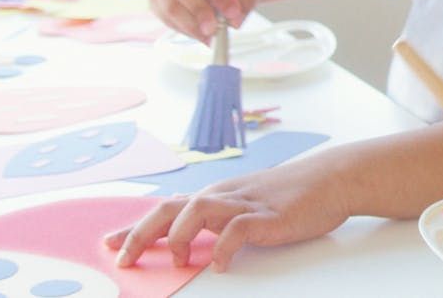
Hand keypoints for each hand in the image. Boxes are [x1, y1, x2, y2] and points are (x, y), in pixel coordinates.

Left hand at [104, 155, 351, 271]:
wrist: (332, 178)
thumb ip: (224, 220)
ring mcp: (244, 204)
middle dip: (140, 234)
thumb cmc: (294, 194)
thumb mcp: (250, 204)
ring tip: (175, 261)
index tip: (110, 243)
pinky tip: (220, 265)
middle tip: (123, 258)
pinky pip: (236, 230)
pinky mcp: (266, 215)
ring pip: (196, 211)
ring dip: (179, 237)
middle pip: (169, 209)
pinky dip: (223, 249)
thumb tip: (199, 241)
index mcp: (218, 195)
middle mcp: (224, 196)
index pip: (166, 209)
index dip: (135, 228)